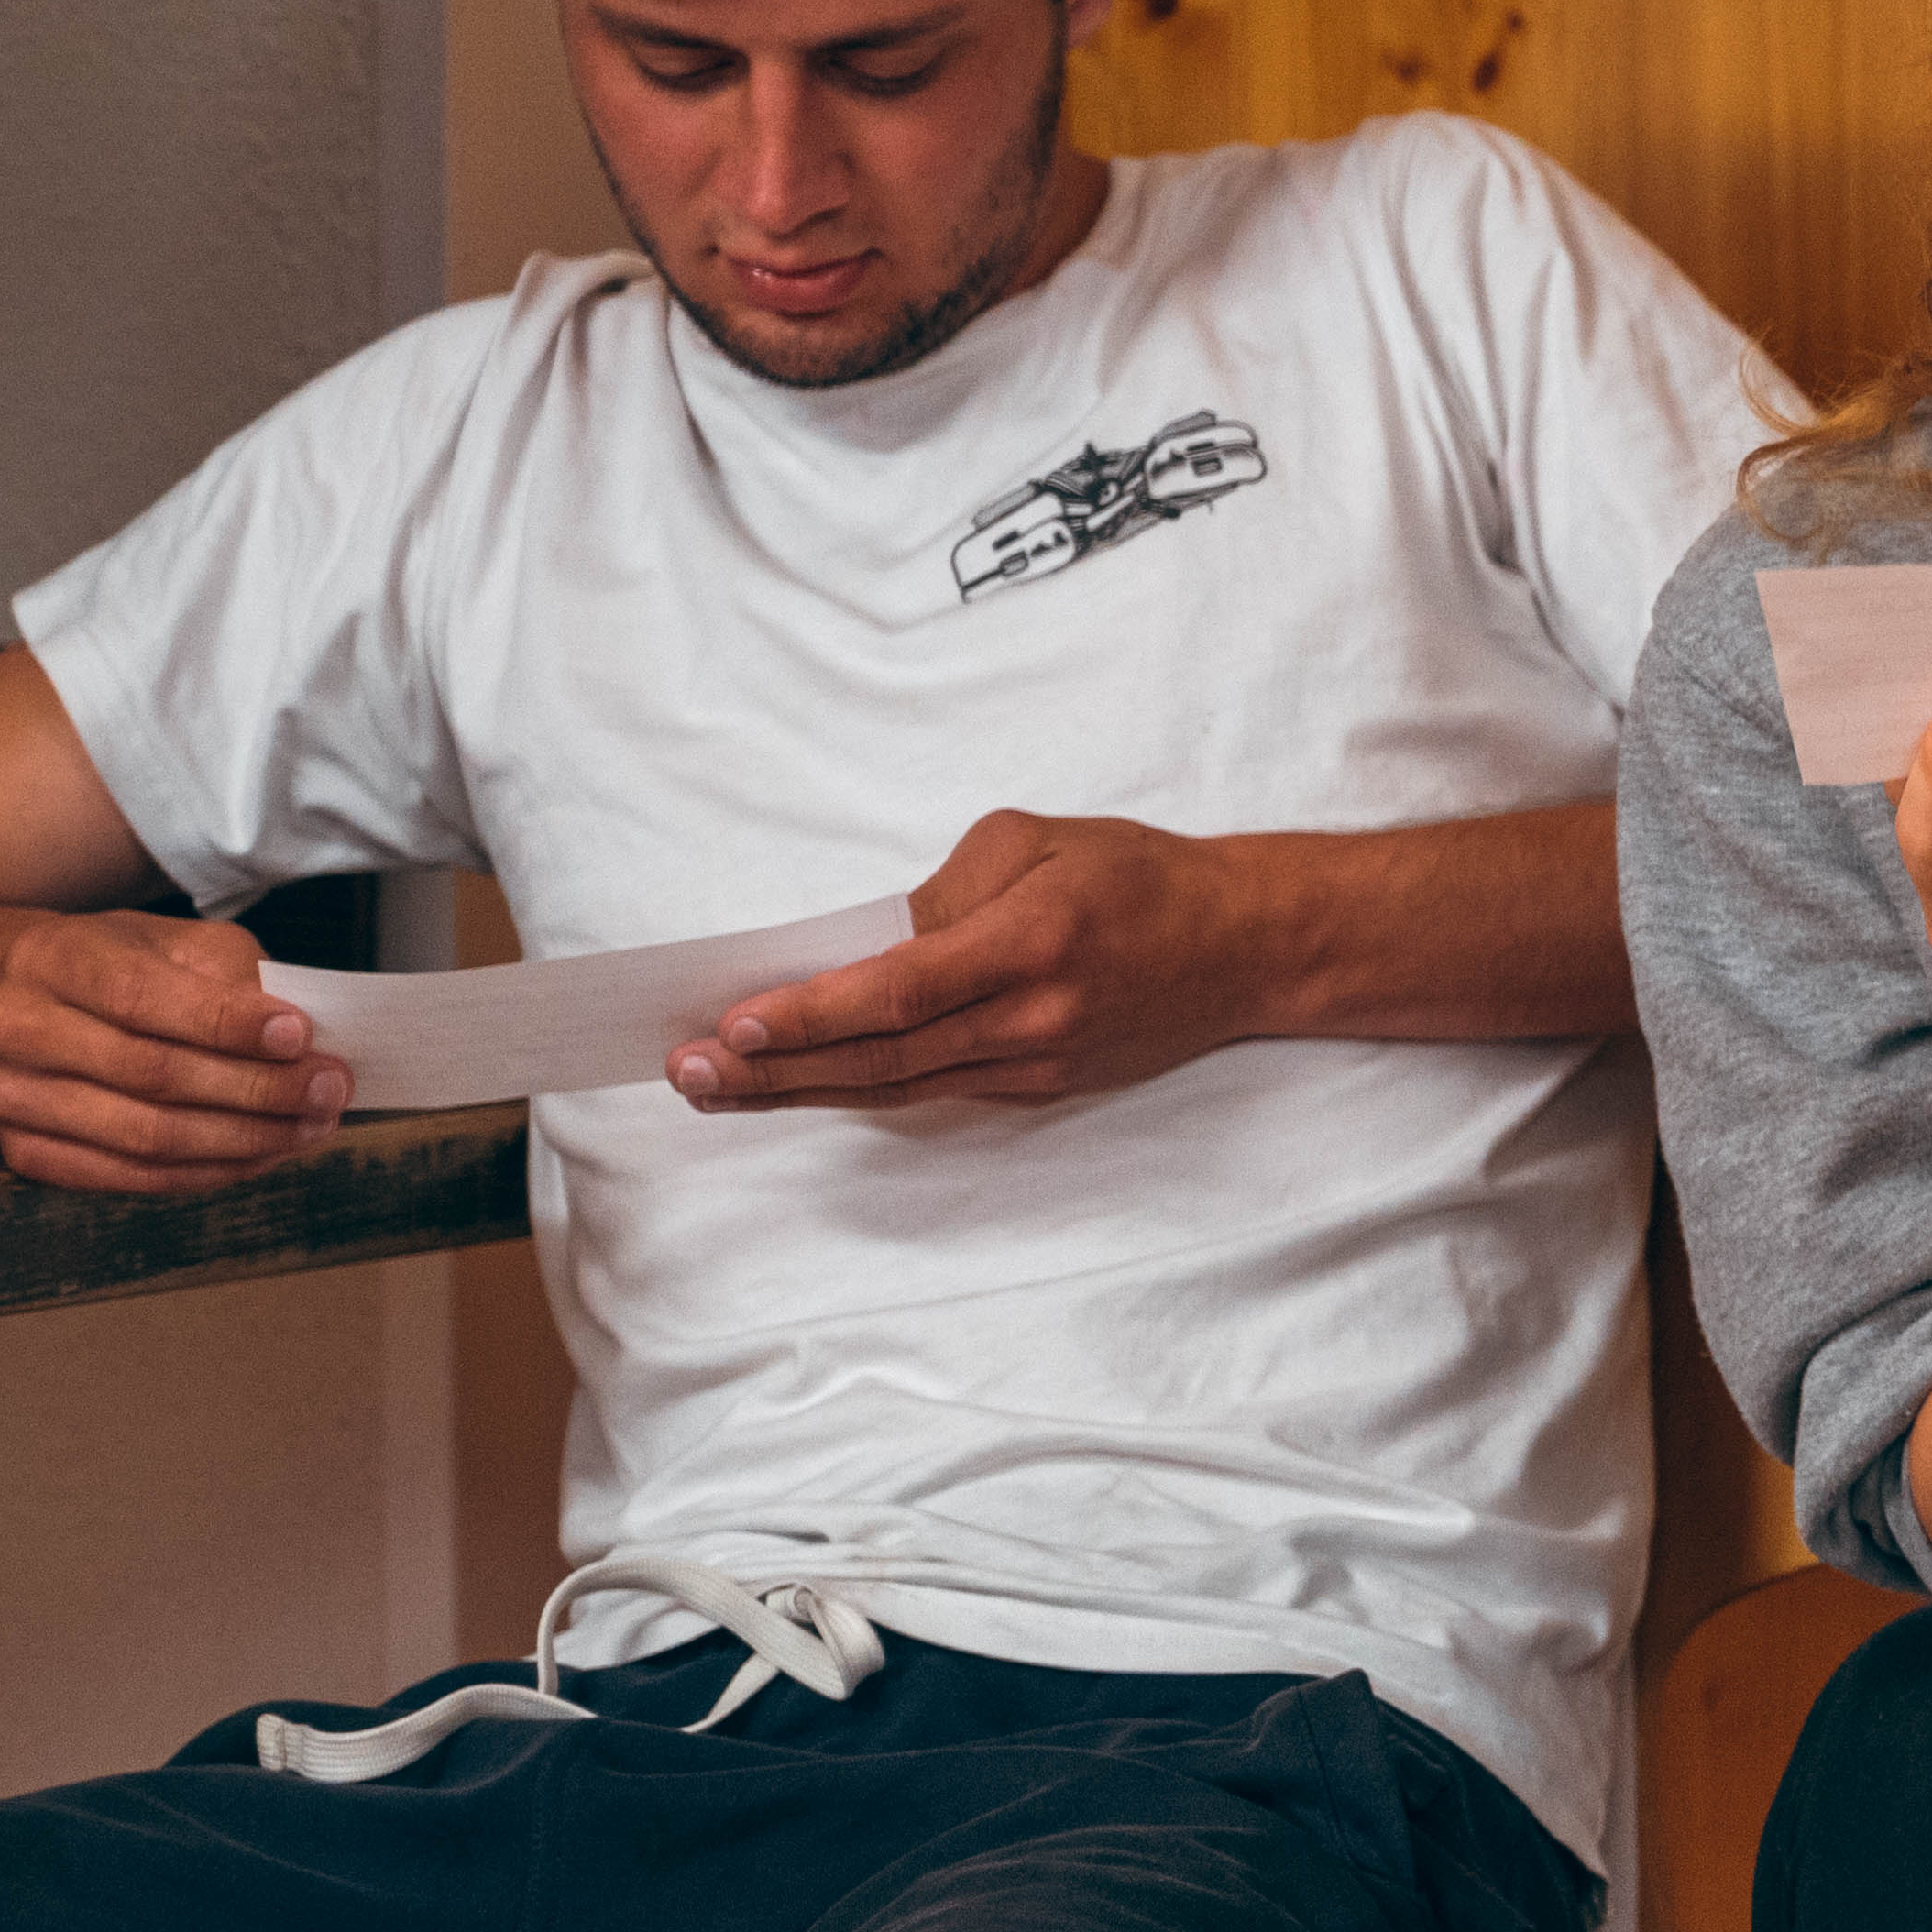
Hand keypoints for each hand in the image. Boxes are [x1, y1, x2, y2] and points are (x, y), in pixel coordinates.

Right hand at [0, 907, 349, 1193]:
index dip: (226, 1022)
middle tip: (329, 1089)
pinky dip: (208, 1171)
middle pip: (151, 1073)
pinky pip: (130, 1177)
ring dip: (244, 1140)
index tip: (301, 1035)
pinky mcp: (25, 1150)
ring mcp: (13, 1096)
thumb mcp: (166, 941)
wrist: (2, 1001)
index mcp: (54, 958)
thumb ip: (230, 973)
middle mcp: (18, 1027)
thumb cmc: (110, 966)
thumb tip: (298, 1032)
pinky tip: (261, 1155)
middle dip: (257, 1088)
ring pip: (145, 1136)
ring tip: (310, 1127)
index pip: (142, 995)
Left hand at [670, 810, 1259, 1110]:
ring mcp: (1036, 1061)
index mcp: (1030, 942)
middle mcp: (1031, 1017)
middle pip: (880, 1058)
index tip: (733, 1023)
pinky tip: (797, 1082)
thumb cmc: (1140, 877)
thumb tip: (867, 943)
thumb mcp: (1038, 841)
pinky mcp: (1039, 1084)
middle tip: (685, 1070)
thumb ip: (945, 889)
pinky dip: (857, 1086)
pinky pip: (932, 1088)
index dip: (811, 1015)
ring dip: (798, 1090)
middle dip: (773, 1069)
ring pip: (896, 1086)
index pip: (898, 990)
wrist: (1246, 948)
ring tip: (714, 1087)